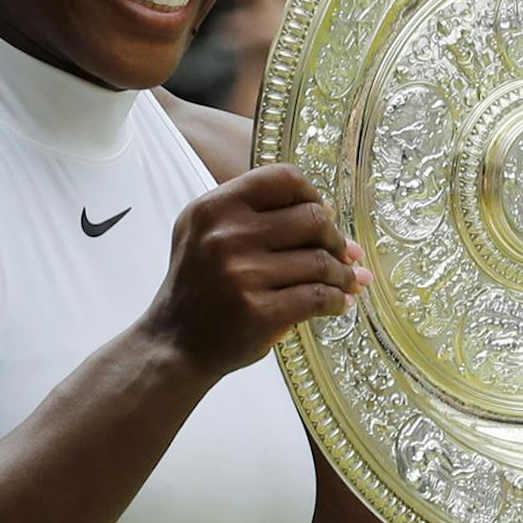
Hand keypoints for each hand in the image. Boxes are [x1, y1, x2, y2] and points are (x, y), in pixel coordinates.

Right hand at [142, 163, 369, 379]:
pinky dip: (337, 300)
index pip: (283, 178)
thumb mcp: (207, 235)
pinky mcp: (258, 312)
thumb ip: (256, 216)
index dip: (313, 195)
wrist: (174, 344)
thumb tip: (331, 214)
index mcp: (213, 208)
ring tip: (348, 281)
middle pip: (311, 218)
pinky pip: (318, 297)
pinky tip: (339, 303)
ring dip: (343, 273)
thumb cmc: (200, 288)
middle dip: (335, 238)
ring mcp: (241, 275)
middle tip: (344, 254)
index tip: (323, 214)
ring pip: (320, 261)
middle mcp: (224, 236)